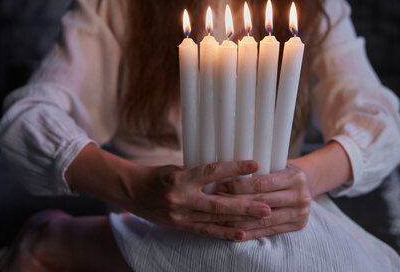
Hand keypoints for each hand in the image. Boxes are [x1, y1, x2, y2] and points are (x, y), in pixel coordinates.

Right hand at [122, 160, 271, 240]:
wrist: (133, 191)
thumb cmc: (158, 175)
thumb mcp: (178, 168)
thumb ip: (200, 173)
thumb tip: (228, 173)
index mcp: (181, 178)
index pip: (212, 171)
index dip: (235, 169)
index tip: (255, 165)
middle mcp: (181, 198)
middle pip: (218, 204)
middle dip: (245, 206)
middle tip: (267, 206)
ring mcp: (180, 215)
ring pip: (215, 220)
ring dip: (240, 220)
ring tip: (262, 218)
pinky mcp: (180, 226)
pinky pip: (206, 231)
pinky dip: (224, 233)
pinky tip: (242, 234)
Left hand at [216, 164, 310, 240]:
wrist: (309, 182)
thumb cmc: (284, 170)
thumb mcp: (276, 164)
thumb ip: (259, 170)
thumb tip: (226, 171)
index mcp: (294, 177)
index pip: (261, 184)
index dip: (239, 186)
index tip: (221, 186)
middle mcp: (301, 196)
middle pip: (262, 203)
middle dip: (237, 204)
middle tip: (216, 203)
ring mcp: (300, 213)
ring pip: (264, 220)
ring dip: (240, 221)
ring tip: (220, 220)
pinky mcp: (297, 226)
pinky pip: (269, 231)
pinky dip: (251, 233)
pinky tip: (235, 233)